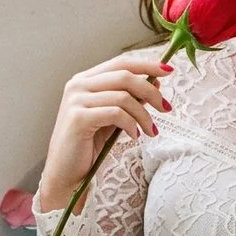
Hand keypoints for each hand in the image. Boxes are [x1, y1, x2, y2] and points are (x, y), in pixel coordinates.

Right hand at [40, 53, 170, 208]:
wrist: (67, 173)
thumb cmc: (89, 145)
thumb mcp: (114, 117)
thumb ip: (129, 99)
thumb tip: (155, 82)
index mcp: (85, 80)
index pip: (121, 62)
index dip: (147, 64)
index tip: (168, 71)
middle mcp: (78, 85)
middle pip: (125, 76)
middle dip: (151, 91)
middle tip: (166, 108)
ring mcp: (76, 100)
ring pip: (123, 97)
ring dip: (144, 115)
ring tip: (151, 131)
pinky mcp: (78, 118)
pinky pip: (116, 114)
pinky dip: (131, 125)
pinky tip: (135, 136)